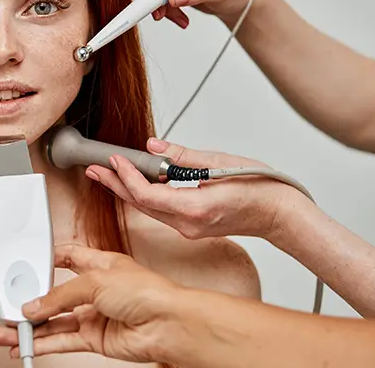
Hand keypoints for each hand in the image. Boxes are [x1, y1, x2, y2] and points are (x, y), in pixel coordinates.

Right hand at [0, 243, 180, 363]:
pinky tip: (24, 344)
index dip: (44, 261)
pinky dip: (42, 343)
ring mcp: (94, 315)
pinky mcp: (95, 339)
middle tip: (3, 304)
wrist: (168, 325)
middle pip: (52, 294)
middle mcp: (95, 289)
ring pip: (53, 321)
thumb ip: (60, 294)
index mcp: (98, 263)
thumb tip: (34, 305)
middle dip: (27, 300)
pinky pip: (61, 340)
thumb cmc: (147, 291)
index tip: (22, 266)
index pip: (65, 258)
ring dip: (28, 326)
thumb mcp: (95, 280)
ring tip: (3, 330)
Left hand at [87, 138, 292, 239]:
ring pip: (148, 209)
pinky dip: (145, 195)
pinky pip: (160, 211)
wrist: (281, 214)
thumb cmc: (261, 188)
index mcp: (194, 209)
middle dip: (115, 184)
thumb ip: (181, 156)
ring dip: (126, 190)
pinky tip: (136, 181)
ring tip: (106, 173)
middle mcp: (188, 224)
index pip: (146, 194)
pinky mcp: (192, 225)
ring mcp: (189, 228)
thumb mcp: (219, 163)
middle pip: (140, 204)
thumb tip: (153, 145)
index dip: (126, 176)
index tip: (114, 158)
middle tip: (93, 168)